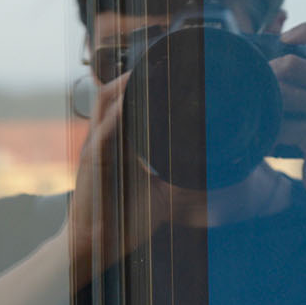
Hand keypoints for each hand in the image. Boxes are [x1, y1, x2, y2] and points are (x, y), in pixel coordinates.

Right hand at [66, 73, 167, 282]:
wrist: (95, 244)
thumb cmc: (123, 219)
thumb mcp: (160, 195)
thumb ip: (182, 181)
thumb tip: (214, 175)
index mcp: (118, 143)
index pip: (126, 101)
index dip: (141, 81)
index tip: (166, 66)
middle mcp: (104, 140)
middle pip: (111, 93)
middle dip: (132, 74)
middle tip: (160, 59)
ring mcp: (95, 149)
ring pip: (105, 105)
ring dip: (124, 87)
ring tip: (146, 71)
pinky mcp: (91, 164)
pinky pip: (102, 134)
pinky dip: (115, 118)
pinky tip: (128, 106)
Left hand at [271, 22, 305, 208]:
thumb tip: (269, 58)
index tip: (286, 39)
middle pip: (293, 64)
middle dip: (267, 76)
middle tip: (256, 93)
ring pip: (283, 92)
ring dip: (264, 106)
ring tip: (259, 119)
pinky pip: (282, 124)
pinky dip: (268, 134)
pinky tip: (265, 143)